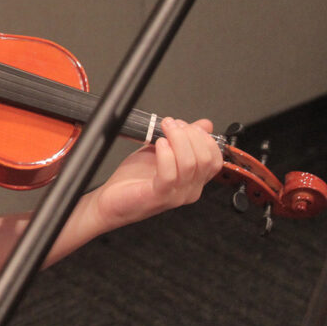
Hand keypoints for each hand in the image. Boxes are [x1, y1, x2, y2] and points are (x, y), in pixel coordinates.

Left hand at [87, 118, 223, 230]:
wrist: (111, 201)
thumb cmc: (134, 179)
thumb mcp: (162, 152)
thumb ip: (182, 140)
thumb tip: (205, 124)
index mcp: (193, 180)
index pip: (215, 159)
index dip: (204, 138)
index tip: (186, 125)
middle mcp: (189, 190)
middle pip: (205, 159)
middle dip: (190, 134)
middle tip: (172, 124)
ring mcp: (176, 195)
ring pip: (190, 164)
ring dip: (177, 139)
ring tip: (164, 128)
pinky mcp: (159, 196)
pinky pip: (170, 174)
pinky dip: (166, 154)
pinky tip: (158, 144)